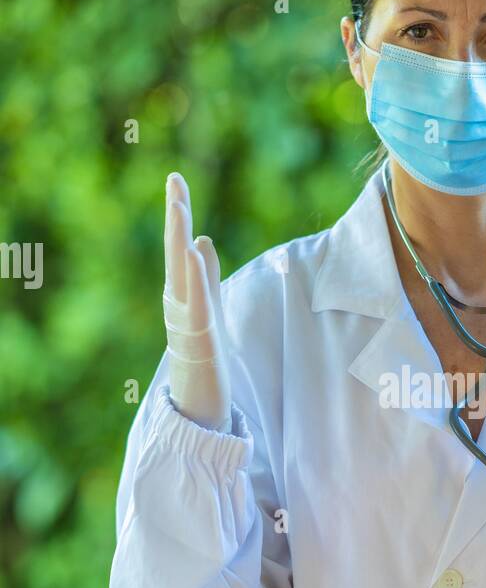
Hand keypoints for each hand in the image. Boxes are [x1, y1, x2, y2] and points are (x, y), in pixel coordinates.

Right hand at [163, 171, 231, 429]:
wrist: (200, 408)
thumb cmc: (204, 362)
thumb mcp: (208, 310)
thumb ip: (206, 277)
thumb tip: (203, 239)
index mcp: (182, 294)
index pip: (180, 248)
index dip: (178, 214)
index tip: (175, 179)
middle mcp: (178, 303)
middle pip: (176, 253)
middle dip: (176, 216)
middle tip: (174, 180)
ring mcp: (185, 322)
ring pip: (181, 274)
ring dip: (179, 239)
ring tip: (180, 206)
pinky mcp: (198, 342)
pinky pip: (196, 305)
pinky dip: (195, 278)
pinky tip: (194, 252)